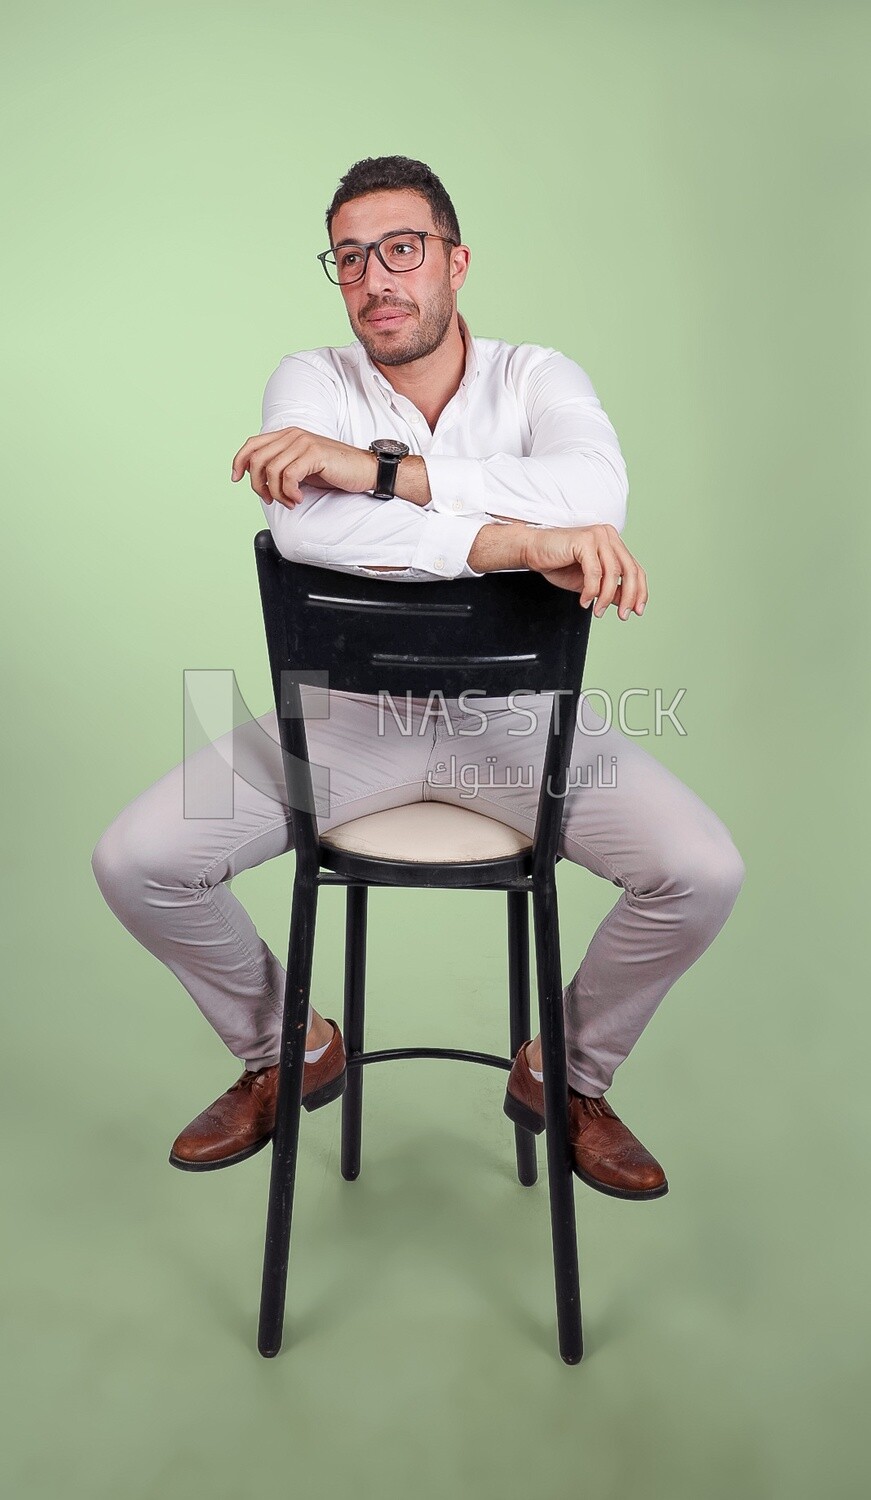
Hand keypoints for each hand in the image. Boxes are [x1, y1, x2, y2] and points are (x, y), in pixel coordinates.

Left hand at [230, 427, 376, 507]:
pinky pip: (288, 476)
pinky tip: (298, 499)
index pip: (252, 444)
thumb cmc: (334, 471)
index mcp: (287, 435)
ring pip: (271, 470)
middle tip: (270, 499)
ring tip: (289, 501)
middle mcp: (293, 435)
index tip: (236, 478)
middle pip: (257, 459)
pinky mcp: (314, 454)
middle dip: (258, 485)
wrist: (364, 469)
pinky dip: (289, 492)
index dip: (238, 461)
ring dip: (277, 493)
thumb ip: (281, 467)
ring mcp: (303, 442)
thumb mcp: (301, 467)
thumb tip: (257, 480)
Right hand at [523, 524, 647, 618]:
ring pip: (612, 573)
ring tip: (597, 611)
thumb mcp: (589, 583)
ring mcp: (598, 536)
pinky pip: (594, 573)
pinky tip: (584, 600)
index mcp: (613, 543)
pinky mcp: (585, 540)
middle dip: (629, 597)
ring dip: (606, 597)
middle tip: (623, 615)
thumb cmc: (558, 563)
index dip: (640, 591)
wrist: (532, 551)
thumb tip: (626, 602)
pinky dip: (591, 591)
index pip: (635, 568)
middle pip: (630, 570)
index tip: (637, 610)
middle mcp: (608, 536)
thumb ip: (609, 589)